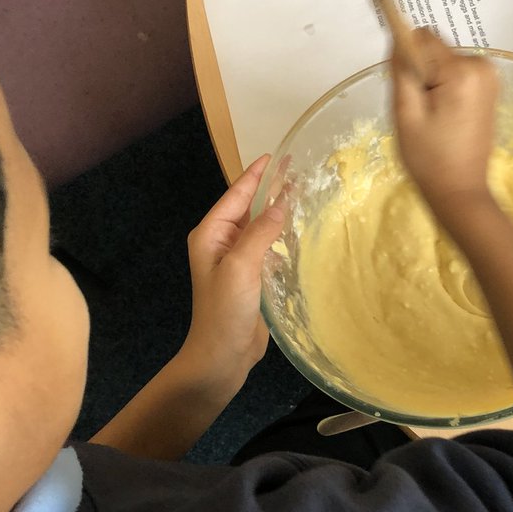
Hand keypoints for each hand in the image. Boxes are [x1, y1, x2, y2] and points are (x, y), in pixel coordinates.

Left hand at [182, 154, 283, 393]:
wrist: (221, 355)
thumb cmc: (225, 311)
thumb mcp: (241, 266)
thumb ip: (261, 232)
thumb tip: (282, 203)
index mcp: (211, 235)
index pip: (236, 195)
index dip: (256, 175)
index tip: (276, 155)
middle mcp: (221, 244)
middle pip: (247, 208)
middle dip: (269, 189)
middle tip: (296, 170)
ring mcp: (236, 262)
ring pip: (259, 228)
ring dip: (277, 212)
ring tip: (301, 194)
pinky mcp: (250, 279)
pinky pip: (266, 248)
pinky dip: (280, 236)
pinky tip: (297, 231)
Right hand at [392, 30, 498, 219]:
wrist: (460, 192)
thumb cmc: (429, 159)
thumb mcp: (405, 113)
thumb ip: (401, 68)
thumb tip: (399, 34)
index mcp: (463, 71)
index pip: (422, 39)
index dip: (408, 61)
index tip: (409, 91)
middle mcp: (483, 66)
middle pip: (435, 50)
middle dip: (423, 74)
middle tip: (422, 113)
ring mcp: (490, 77)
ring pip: (444, 62)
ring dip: (433, 84)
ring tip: (434, 119)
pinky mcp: (490, 88)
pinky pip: (456, 74)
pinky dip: (446, 90)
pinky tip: (445, 118)